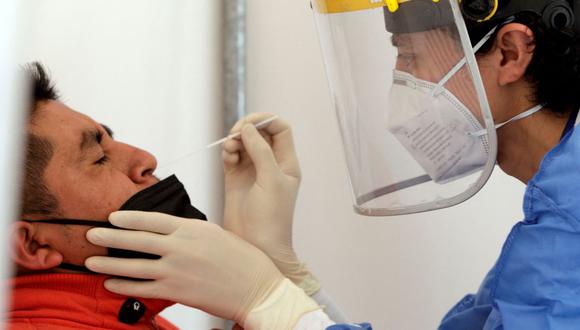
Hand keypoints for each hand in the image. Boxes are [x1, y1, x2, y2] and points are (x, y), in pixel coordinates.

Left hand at [84, 211, 283, 324]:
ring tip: (91, 260)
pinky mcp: (176, 291)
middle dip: (109, 236)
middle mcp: (179, 247)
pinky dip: (123, 285)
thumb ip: (188, 230)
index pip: (150, 219)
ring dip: (109, 263)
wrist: (256, 286)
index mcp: (190, 228)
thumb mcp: (215, 233)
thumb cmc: (241, 258)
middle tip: (90, 234)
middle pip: (135, 239)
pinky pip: (142, 288)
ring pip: (133, 265)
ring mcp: (176, 270)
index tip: (112, 217)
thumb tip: (166, 230)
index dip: (127, 218)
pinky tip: (110, 283)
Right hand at [223, 113, 319, 294]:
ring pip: (244, 142)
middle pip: (260, 132)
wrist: (257, 246)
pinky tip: (227, 157)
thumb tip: (247, 128)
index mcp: (287, 162)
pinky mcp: (235, 178)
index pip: (281, 129)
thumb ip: (261, 151)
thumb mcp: (271, 180)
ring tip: (230, 149)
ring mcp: (252, 170)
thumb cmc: (271, 218)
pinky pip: (231, 155)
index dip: (266, 120)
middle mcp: (270, 163)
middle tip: (235, 134)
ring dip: (235, 139)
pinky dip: (228, 151)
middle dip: (247, 128)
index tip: (250, 123)